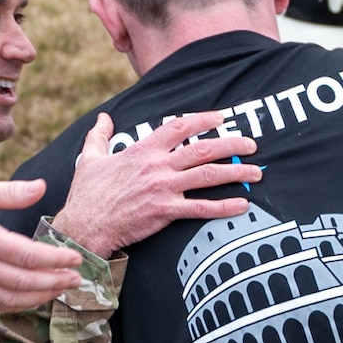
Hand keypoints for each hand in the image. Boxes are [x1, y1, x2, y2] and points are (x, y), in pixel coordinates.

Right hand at [0, 178, 84, 311]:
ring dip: (40, 297)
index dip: (56, 260)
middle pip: (25, 282)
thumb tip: (42, 188)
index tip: (76, 259)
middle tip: (77, 279)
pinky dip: (17, 305)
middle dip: (55, 282)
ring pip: (11, 299)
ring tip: (60, 290)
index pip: (29, 255)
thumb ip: (10, 192)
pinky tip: (33, 298)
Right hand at [53, 111, 261, 255]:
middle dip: (233, 145)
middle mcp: (158, 165)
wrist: (85, 224)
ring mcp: (163, 188)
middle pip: (204, 149)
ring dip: (237, 172)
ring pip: (208, 175)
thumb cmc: (87, 194)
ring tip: (257, 172)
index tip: (222, 118)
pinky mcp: (165, 211)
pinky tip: (243, 205)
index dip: (204, 119)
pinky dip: (224, 207)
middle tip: (252, 145)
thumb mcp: (90, 158)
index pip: (180, 126)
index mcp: (143, 149)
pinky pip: (201, 208)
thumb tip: (103, 118)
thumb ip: (99, 136)